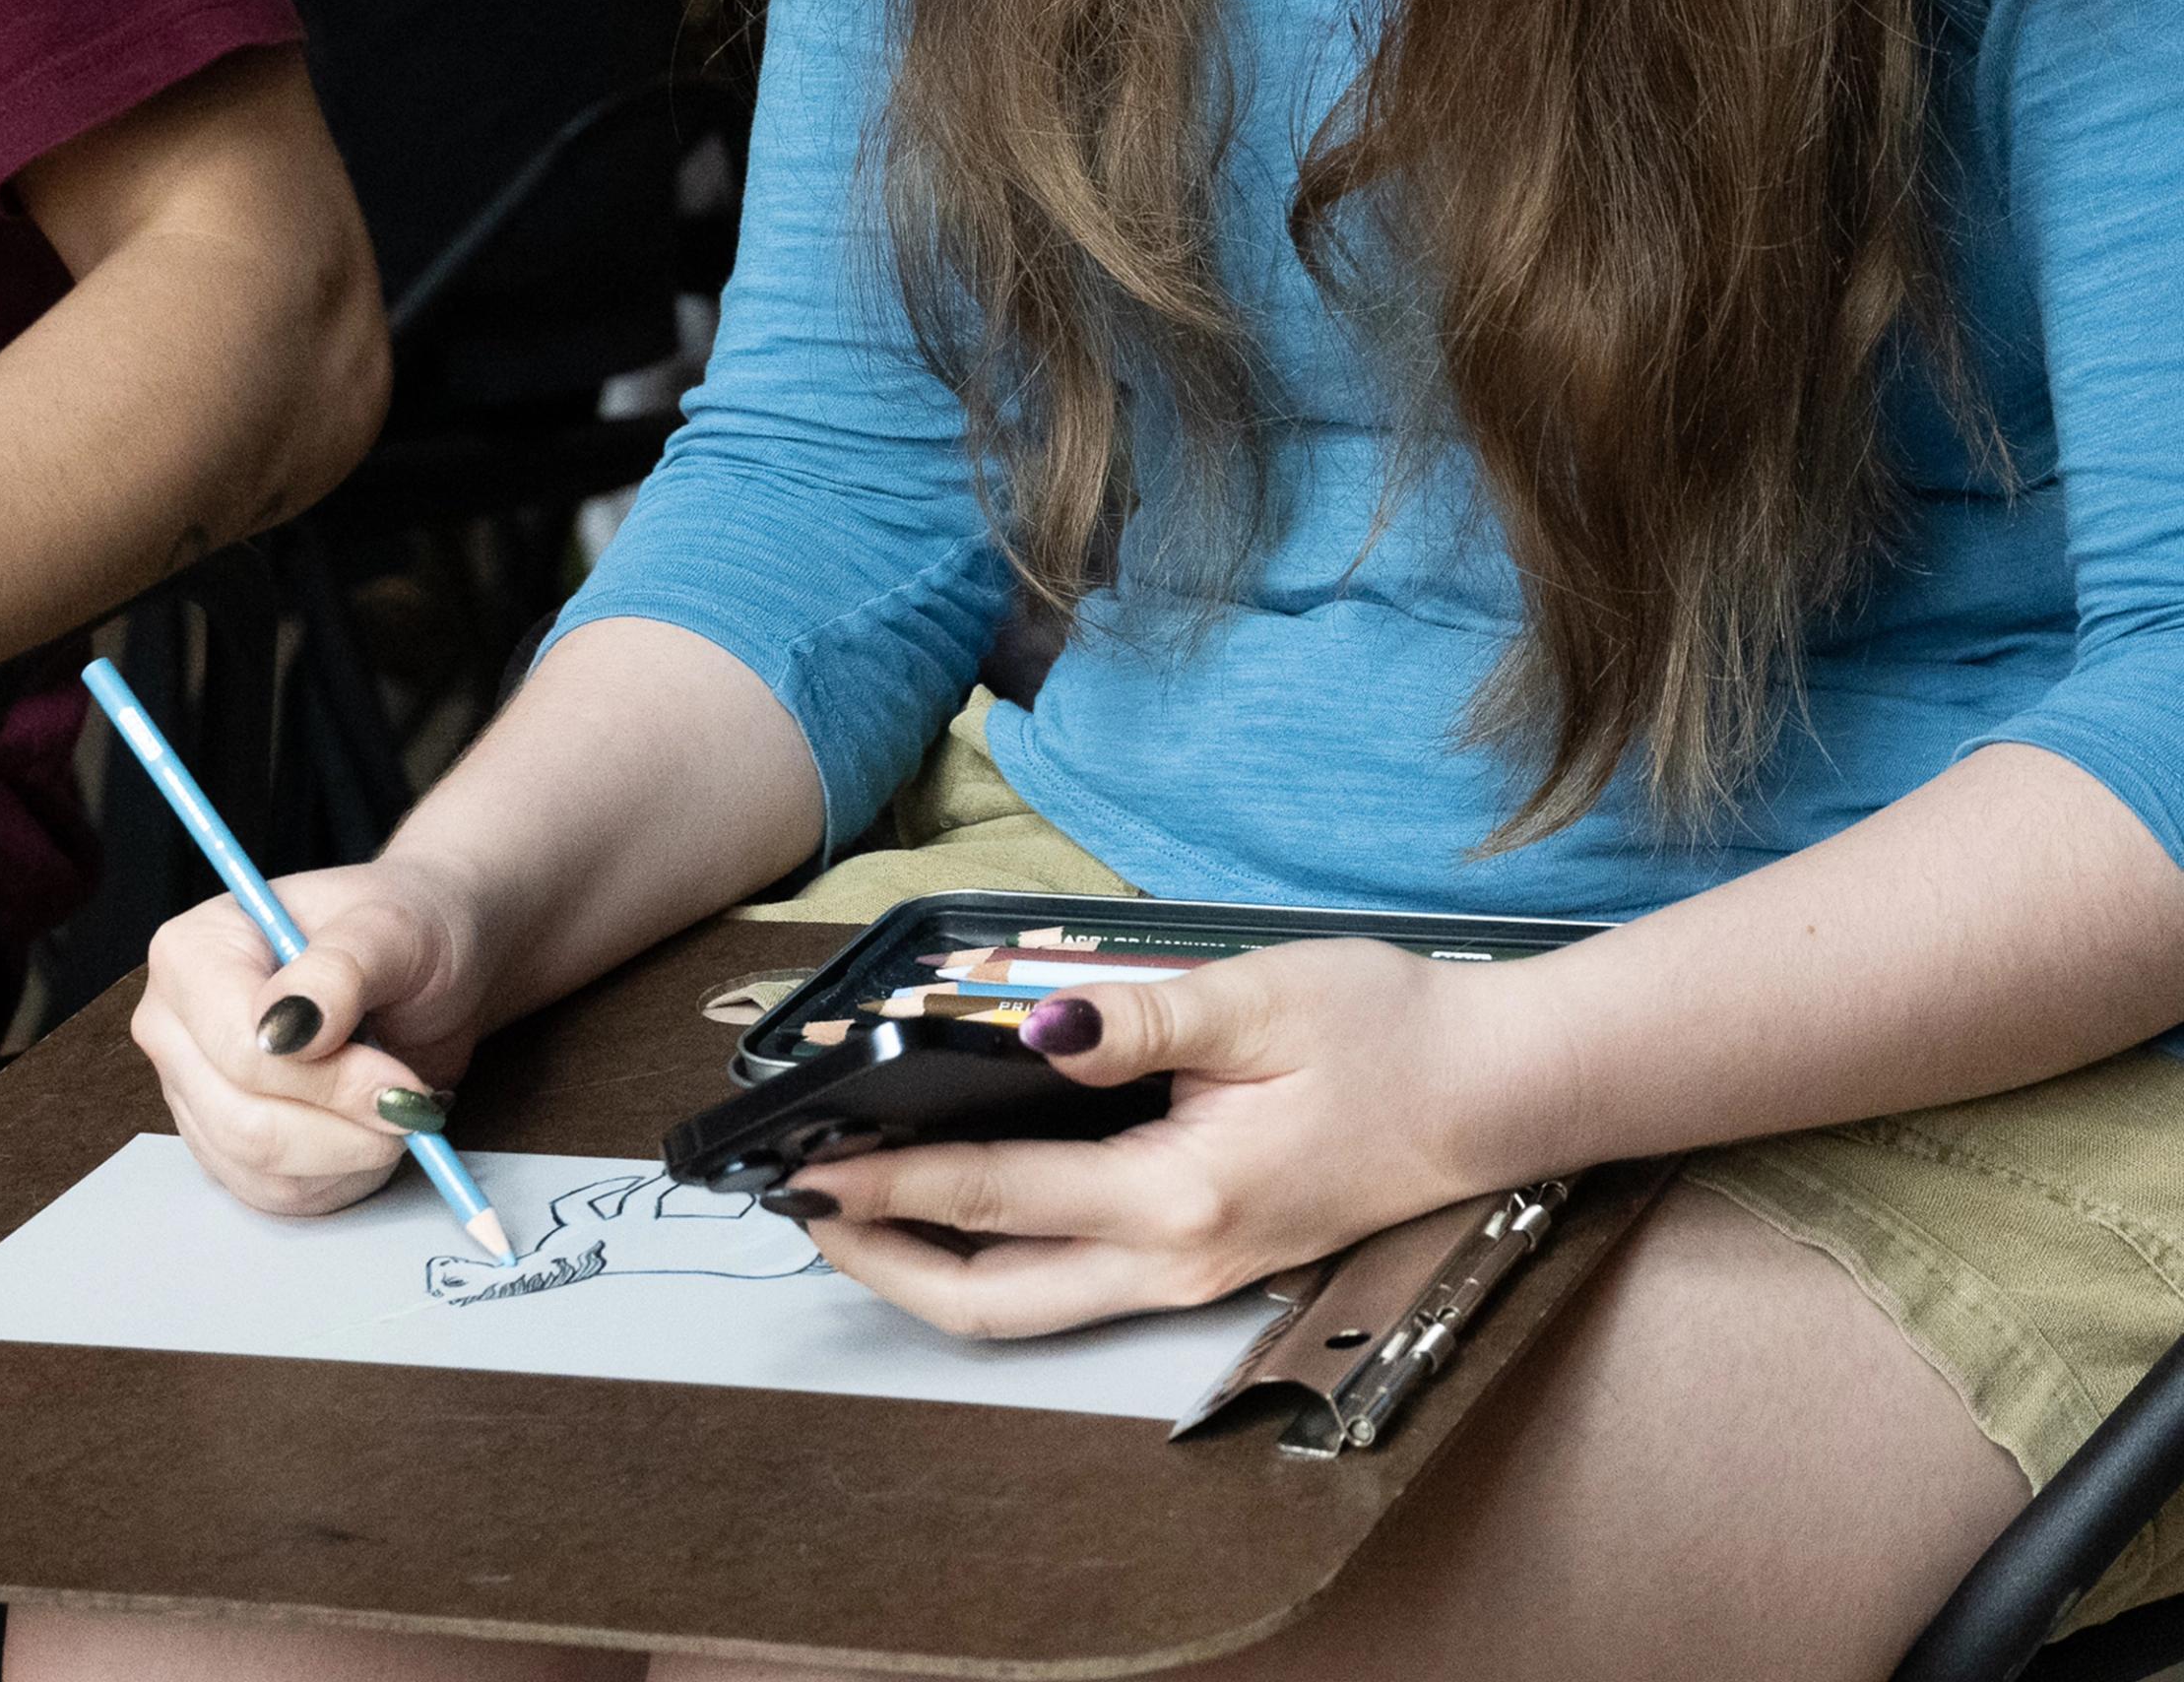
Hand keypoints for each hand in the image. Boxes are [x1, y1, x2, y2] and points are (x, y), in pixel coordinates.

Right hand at [127, 855, 504, 1218]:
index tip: (400, 1084)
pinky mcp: (223, 1144)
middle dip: (342, 1129)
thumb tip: (289, 1030)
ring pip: (258, 1171)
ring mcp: (194, 1090)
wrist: (433, 967)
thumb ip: (338, 971)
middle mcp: (177, 1025)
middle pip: (241, 1123)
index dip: (327, 1081)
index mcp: (194, 951)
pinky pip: (273, 1196)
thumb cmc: (408, 928)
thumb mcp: (391, 929)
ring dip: (347, 1158)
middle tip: (412, 1105)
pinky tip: (370, 1132)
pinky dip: (339, 1181)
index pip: (238, 1050)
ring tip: (397, 1107)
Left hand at [772, 941, 1531, 1338]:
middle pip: (998, 1301)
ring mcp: (1196, 1271)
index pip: (996, 1195)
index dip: (890, 1182)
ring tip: (858, 1216)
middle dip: (890, 1264)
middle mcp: (1179, 1258)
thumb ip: (1130, 1018)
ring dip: (937, 1271)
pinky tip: (963, 1202)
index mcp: (1181, 1195)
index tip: (809, 1167)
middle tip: (808, 1211)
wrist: (1497, 1088)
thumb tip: (1022, 1025)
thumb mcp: (1252, 999)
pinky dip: (998, 1255)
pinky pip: (1078, 1284)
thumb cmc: (1384, 1029)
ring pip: (1034, 1307)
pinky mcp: (1211, 1256)